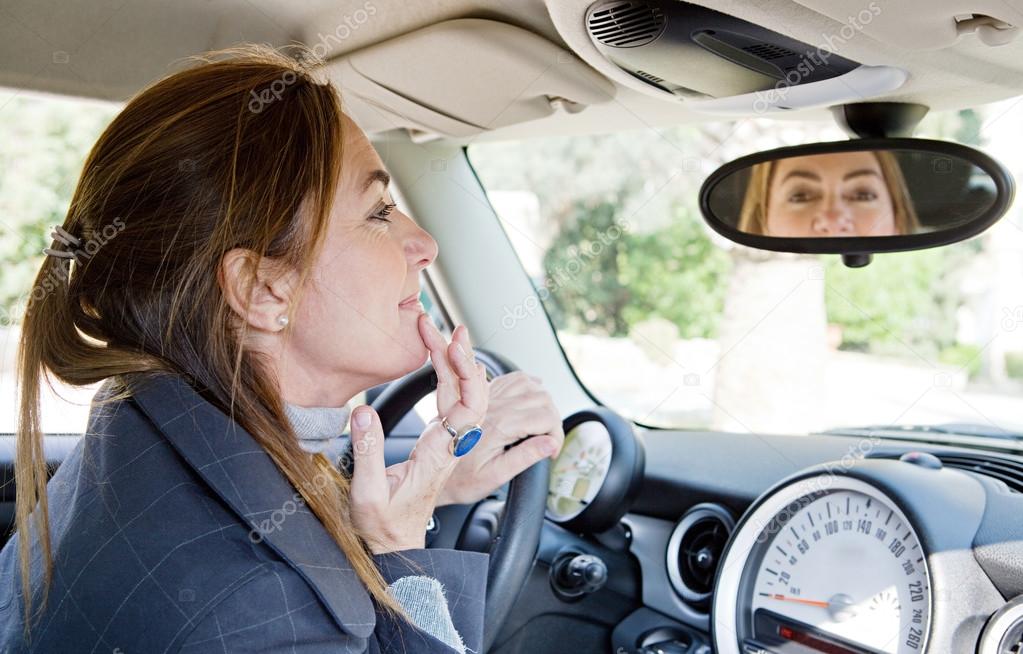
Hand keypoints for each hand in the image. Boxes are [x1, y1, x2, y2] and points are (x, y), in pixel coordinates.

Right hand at [348, 314, 487, 552]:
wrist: (393, 543)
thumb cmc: (382, 525)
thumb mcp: (366, 494)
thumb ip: (366, 452)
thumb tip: (362, 411)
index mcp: (440, 454)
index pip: (469, 408)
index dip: (465, 373)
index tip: (453, 345)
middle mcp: (449, 444)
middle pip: (470, 393)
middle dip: (460, 356)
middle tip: (445, 326)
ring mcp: (445, 440)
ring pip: (460, 394)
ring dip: (451, 360)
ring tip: (436, 330)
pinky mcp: (436, 438)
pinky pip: (448, 401)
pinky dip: (444, 374)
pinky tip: (436, 356)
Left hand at [436, 371, 563, 505]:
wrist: (432, 468)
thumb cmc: (461, 479)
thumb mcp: (494, 476)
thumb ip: (524, 457)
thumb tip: (551, 443)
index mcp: (500, 426)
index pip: (545, 418)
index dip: (556, 435)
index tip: (552, 451)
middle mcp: (494, 407)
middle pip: (542, 398)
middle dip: (553, 418)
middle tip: (549, 439)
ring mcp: (488, 398)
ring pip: (530, 384)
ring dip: (543, 400)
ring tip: (542, 422)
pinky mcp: (483, 395)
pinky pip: (511, 378)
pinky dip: (528, 385)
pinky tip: (530, 398)